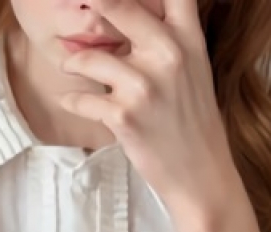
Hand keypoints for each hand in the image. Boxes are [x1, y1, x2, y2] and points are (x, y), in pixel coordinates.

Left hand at [58, 0, 233, 217]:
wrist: (200, 176)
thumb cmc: (193, 121)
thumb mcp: (194, 69)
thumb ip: (168, 36)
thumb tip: (126, 11)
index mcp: (188, 39)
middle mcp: (168, 55)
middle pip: (117, 5)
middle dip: (91, 2)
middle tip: (77, 6)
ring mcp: (144, 87)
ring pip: (91, 57)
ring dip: (73, 62)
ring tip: (70, 66)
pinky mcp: (124, 117)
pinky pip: (83, 100)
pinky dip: (72, 101)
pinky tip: (70, 100)